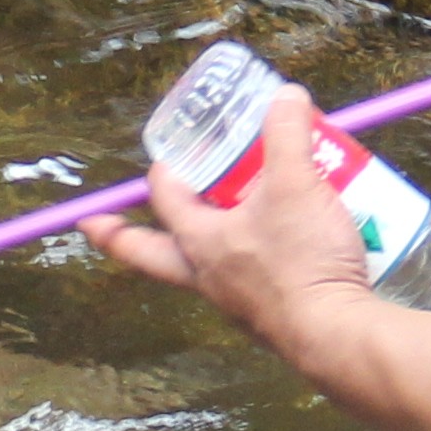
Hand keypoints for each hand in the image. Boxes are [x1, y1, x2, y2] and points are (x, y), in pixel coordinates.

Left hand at [91, 88, 373, 357]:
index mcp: (200, 242)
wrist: (335, 334)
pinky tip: (286, 245)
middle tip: (96, 226)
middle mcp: (208, 275)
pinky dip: (258, 261)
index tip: (159, 161)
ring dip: (204, 244)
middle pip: (150, 255)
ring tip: (221, 219)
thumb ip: (289, 134)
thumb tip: (286, 96)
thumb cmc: (302, 263)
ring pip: (201, 269)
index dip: (162, 174)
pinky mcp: (270, 313)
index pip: (165, 200)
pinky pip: (251, 282)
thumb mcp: (296, 183)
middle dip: (123, 237)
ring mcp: (236, 300)